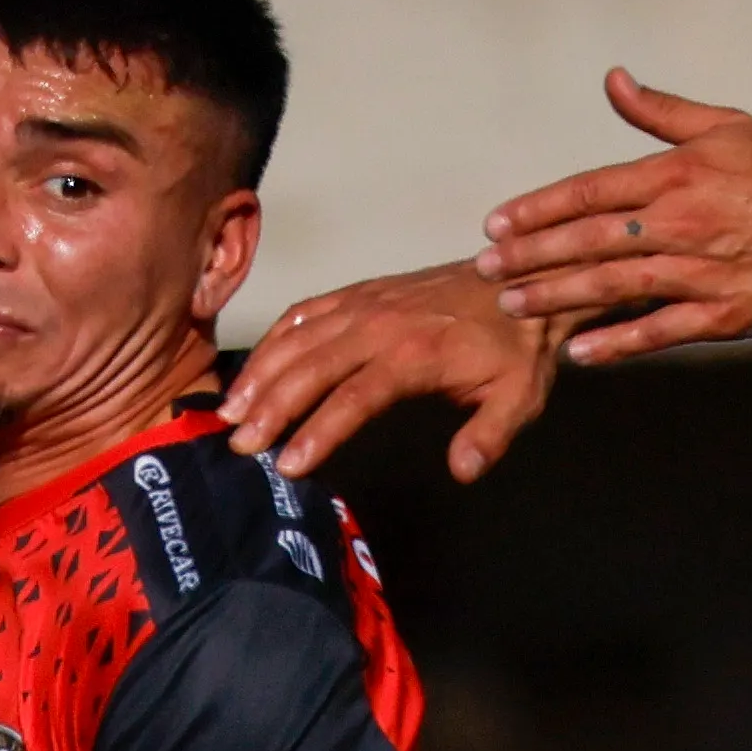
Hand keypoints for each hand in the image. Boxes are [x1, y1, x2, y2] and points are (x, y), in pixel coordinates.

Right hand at [224, 261, 570, 482]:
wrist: (521, 280)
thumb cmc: (515, 346)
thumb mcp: (520, 396)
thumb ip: (490, 434)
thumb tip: (462, 470)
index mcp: (416, 353)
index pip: (355, 396)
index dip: (319, 431)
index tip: (289, 464)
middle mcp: (380, 324)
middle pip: (312, 366)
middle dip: (271, 406)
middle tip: (239, 442)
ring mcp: (365, 303)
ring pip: (299, 337)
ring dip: (261, 372)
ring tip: (230, 410)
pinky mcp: (360, 293)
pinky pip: (307, 312)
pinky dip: (275, 338)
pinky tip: (255, 366)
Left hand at [476, 71, 751, 361]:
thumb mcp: (727, 127)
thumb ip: (661, 111)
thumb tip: (611, 80)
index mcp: (676, 173)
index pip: (588, 191)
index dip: (536, 210)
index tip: (495, 226)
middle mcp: (681, 221)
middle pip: (588, 240)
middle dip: (530, 257)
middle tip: (485, 272)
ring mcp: (701, 271)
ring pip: (612, 284)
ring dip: (557, 298)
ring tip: (513, 307)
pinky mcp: (724, 314)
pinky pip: (659, 330)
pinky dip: (617, 343)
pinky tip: (578, 353)